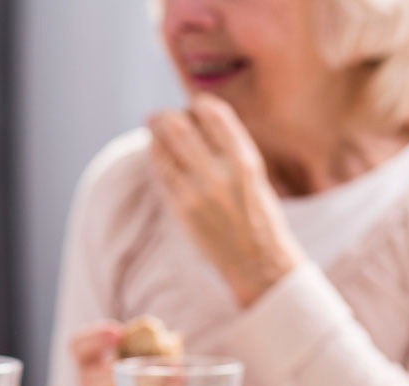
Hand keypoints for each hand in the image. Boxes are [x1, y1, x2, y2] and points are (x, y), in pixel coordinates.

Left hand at [147, 93, 304, 306]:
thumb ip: (229, 148)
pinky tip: (155, 152)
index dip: (200, 104)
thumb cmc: (256, 212)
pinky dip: (155, 157)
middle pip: (181, 128)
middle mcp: (220, 172)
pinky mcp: (180, 207)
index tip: (193, 104)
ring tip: (152, 129)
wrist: (256, 258)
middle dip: (167, 117)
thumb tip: (196, 119)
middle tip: (159, 115)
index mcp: (245, 159)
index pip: (216, 116)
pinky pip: (160, 173)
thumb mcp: (253, 173)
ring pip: (164, 149)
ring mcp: (197, 191)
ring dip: (155, 134)